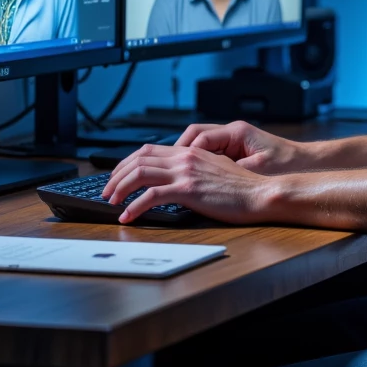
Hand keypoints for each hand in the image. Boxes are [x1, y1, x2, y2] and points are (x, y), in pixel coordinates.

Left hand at [100, 143, 271, 224]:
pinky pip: (151, 196)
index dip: (127, 162)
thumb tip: (179, 177)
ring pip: (139, 173)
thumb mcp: (215, 169)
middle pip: (138, 158)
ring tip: (111, 202)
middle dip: (116, 174)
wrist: (260, 193)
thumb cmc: (242, 187)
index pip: (148, 150)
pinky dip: (134, 206)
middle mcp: (184, 157)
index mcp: (190, 151)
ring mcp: (185, 172)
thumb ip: (195, 168)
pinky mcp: (188, 189)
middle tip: (107, 191)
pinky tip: (127, 216)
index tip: (117, 175)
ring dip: (120, 188)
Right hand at [172, 120, 301, 173]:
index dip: (185, 152)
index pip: (200, 137)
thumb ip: (232, 170)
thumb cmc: (286, 163)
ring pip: (198, 143)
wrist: (304, 163)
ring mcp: (232, 140)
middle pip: (194, 135)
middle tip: (167, 167)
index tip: (176, 166)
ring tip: (175, 172)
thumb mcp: (258, 168)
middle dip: (178, 151)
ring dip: (186, 156)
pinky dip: (198, 161)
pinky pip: (208, 152)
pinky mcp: (234, 150)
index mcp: (237, 132)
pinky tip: (193, 175)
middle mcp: (232, 132)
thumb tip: (209, 177)